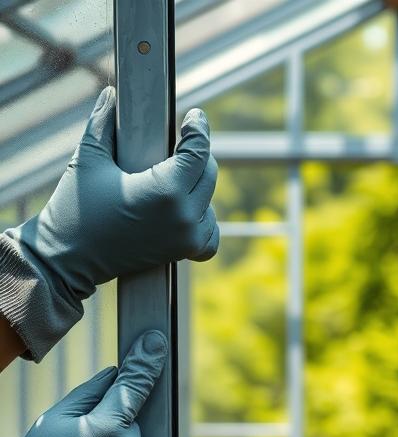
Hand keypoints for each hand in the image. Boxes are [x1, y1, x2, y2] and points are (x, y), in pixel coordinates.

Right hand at [7, 86, 218, 307]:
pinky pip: (210, 234)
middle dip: (196, 156)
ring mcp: (187, 237)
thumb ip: (103, 124)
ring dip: (198, 187)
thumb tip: (111, 95)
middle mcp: (184, 215)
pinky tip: (185, 209)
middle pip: (208, 174)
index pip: (198, 152)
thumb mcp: (88, 160)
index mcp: (166, 190)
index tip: (195, 117)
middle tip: (178, 145)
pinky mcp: (183, 252)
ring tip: (173, 177)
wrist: (67, 258)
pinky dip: (203, 220)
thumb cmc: (75, 209)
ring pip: (209, 201)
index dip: (198, 129)